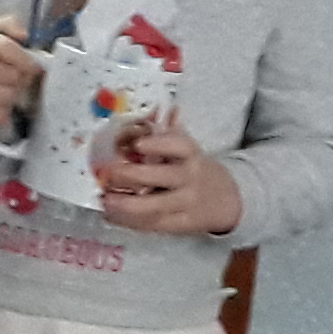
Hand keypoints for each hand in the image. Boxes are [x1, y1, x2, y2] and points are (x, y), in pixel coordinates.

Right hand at [0, 19, 42, 130]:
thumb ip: (9, 25)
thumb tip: (23, 34)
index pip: (5, 47)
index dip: (25, 59)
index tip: (32, 66)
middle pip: (12, 75)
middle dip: (18, 79)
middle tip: (11, 79)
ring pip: (7, 96)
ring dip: (10, 96)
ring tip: (0, 91)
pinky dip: (1, 112)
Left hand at [96, 120, 242, 236]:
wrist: (228, 200)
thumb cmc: (194, 170)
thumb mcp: (187, 151)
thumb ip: (169, 134)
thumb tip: (161, 108)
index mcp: (191, 155)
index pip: (180, 146)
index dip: (160, 144)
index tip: (139, 143)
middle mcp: (190, 178)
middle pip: (163, 177)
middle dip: (132, 175)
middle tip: (108, 173)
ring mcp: (185, 203)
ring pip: (154, 206)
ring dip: (124, 203)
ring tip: (105, 198)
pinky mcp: (180, 224)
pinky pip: (152, 224)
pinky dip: (128, 221)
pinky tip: (112, 214)